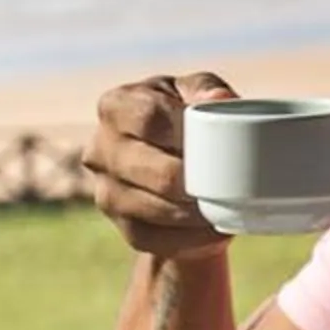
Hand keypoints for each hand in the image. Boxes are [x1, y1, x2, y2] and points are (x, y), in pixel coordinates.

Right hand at [84, 72, 237, 259]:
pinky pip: (154, 240)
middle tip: (230, 184)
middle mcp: (99, 149)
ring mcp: (105, 191)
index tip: (216, 143)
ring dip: (196, 214)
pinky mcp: (120, 226)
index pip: (150, 119)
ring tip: (227, 208)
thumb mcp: (196, 93)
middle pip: (154, 171)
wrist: (172, 160)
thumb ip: (207, 90)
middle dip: (196, 181)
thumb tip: (220, 100)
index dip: (186, 134)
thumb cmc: (186, 116)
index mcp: (115, 105)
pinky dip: (190, 239)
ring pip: (154, 210)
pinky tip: (215, 231)